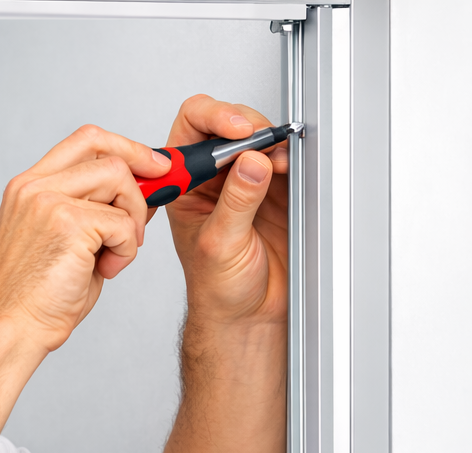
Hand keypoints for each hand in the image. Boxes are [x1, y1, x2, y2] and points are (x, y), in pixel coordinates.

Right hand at [0, 124, 174, 353]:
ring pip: (119, 180)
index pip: (85, 141)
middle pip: (107, 154)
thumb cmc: (36, 299)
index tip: (152, 165)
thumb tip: (142, 192)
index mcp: (28, 187)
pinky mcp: (67, 223)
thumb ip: (93, 210)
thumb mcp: (65, 240)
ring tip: (115, 256)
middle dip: (141, 182)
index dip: (127, 147)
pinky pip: (122, 222)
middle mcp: (34, 187)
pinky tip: (107, 271)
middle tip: (148, 214)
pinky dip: (126, 250)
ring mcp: (48, 202)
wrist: (12, 330)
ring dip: (132, 219)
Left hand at [164, 95, 290, 327]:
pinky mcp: (271, 191)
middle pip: (224, 124)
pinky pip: (281, 159)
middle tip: (261, 145)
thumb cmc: (218, 288)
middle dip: (246, 128)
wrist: (247, 314)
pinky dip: (288, 157)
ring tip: (278, 161)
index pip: (190, 129)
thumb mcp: (220, 244)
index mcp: (183, 186)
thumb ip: (236, 202)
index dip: (213, 118)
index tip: (238, 131)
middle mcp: (209, 179)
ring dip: (269, 142)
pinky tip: (288, 168)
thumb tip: (250, 162)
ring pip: (255, 138)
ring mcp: (241, 182)